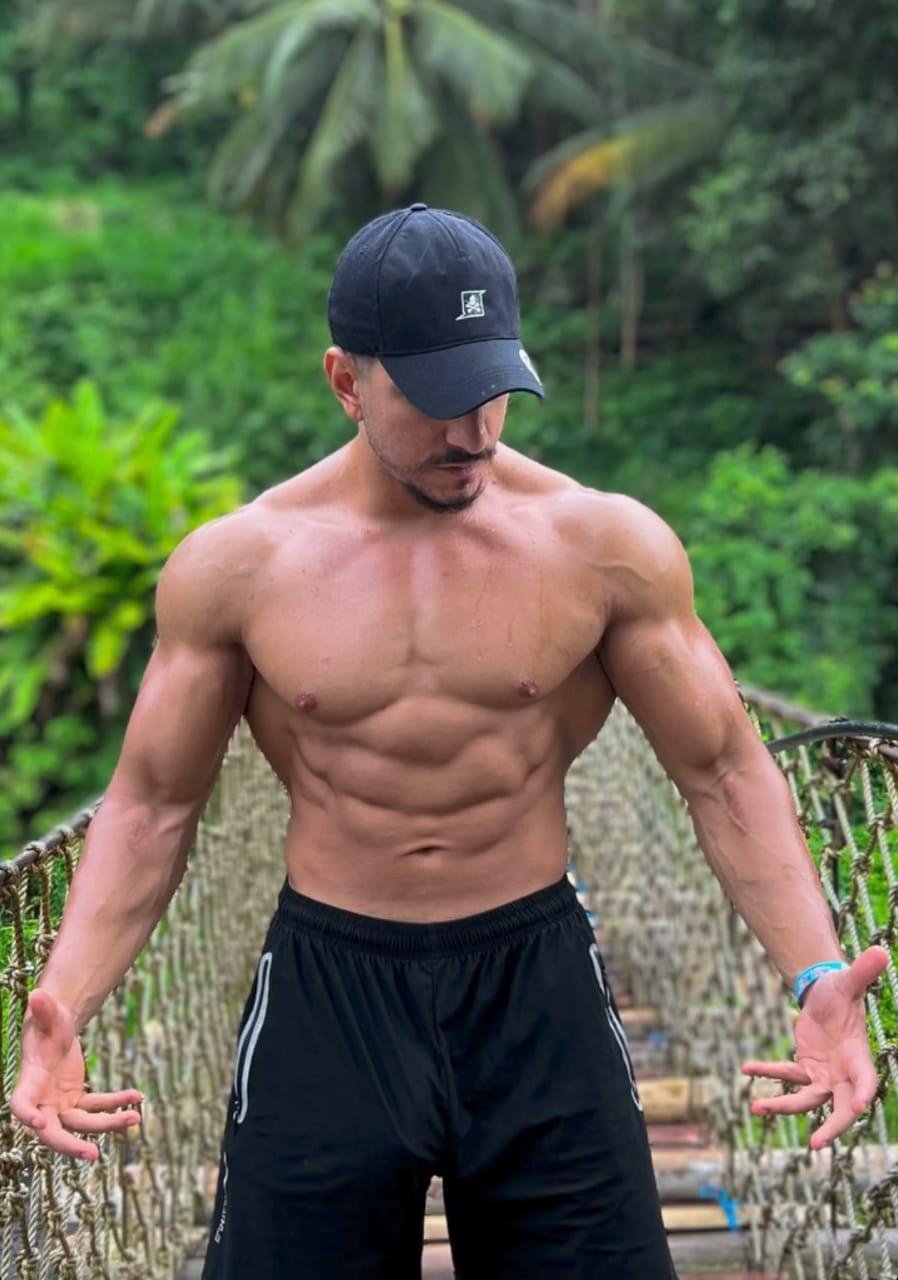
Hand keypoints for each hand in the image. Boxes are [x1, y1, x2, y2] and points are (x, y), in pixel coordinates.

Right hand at [10, 988, 142, 1161]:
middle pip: (53, 1132)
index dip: (27, 1115)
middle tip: (93, 1155)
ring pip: (83, 1123)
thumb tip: (37, 993)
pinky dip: (117, 1102)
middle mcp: (42, 1102)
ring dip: (108, 1123)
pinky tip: (138, 1097)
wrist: (56, 1033)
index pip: (21, 1104)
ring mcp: (60, 1105)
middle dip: (71, 1145)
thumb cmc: (47, 1024)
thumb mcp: (48, 1016)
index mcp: (29, 1083)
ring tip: (135, 1118)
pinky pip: (99, 1107)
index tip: (39, 1124)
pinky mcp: (77, 1102)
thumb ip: (43, 1009)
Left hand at [740, 946, 888, 1149]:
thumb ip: (863, 971)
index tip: (860, 1109)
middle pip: (841, 1108)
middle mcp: (843, 1073)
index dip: (863, 1093)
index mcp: (859, 1057)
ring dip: (782, 1105)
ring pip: (806, 1098)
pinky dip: (767, 1072)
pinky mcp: (804, 1068)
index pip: (866, 1080)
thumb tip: (880, 951)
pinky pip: (785, 1074)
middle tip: (816, 1144)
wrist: (827, 995)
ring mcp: (823, 1075)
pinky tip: (746, 1070)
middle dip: (831, 1127)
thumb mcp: (848, 982)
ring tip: (756, 1108)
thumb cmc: (842, 992)